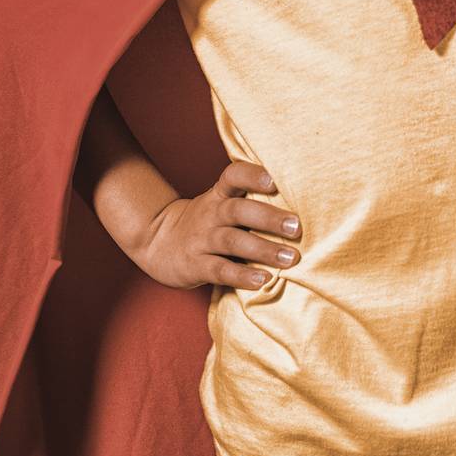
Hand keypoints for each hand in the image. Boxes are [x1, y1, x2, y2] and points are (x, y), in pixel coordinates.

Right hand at [135, 160, 302, 290]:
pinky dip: (243, 275)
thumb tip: (300, 204)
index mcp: (218, 196)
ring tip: (290, 258)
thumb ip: (248, 202)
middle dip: (269, 218)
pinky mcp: (196, 265)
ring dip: (264, 249)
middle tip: (296, 226)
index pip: (233, 177)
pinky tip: (263, 279)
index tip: (274, 181)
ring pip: (233, 241)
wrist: (156, 242)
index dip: (252, 176)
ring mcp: (202, 240)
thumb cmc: (204, 222)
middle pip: (239, 211)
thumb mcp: (219, 204)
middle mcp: (211, 214)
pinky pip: (221, 270)